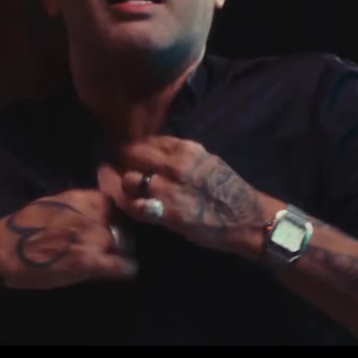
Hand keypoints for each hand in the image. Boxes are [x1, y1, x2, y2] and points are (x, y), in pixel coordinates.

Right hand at [0, 189, 137, 289]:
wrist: (4, 251)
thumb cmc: (22, 227)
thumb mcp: (53, 204)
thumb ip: (77, 207)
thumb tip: (95, 212)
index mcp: (82, 198)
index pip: (113, 205)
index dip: (112, 218)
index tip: (108, 227)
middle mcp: (91, 215)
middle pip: (121, 225)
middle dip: (119, 236)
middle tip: (109, 248)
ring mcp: (92, 238)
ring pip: (125, 244)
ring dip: (121, 252)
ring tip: (113, 260)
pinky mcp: (89, 262)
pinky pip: (123, 266)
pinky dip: (125, 269)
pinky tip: (121, 271)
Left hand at [97, 136, 278, 256]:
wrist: (245, 218)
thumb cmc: (226, 189)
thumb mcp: (205, 160)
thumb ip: (178, 154)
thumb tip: (153, 151)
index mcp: (185, 148)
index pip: (146, 140)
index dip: (132, 146)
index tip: (125, 152)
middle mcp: (174, 165)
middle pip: (131, 154)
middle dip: (120, 160)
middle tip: (112, 166)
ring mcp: (169, 189)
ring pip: (128, 179)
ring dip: (120, 183)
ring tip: (117, 186)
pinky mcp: (166, 213)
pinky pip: (134, 206)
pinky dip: (126, 204)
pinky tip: (125, 203)